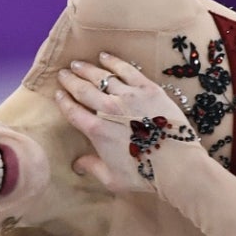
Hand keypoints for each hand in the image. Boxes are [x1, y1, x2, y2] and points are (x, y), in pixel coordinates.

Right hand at [53, 54, 203, 192]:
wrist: (177, 164)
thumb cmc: (144, 176)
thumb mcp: (113, 179)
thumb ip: (93, 168)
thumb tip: (77, 165)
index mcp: (96, 130)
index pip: (73, 111)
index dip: (63, 101)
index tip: (58, 93)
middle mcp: (108, 109)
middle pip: (83, 89)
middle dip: (70, 80)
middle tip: (62, 73)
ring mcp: (128, 96)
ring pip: (101, 77)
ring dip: (87, 69)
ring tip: (77, 63)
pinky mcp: (148, 88)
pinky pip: (126, 69)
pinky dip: (113, 61)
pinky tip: (104, 56)